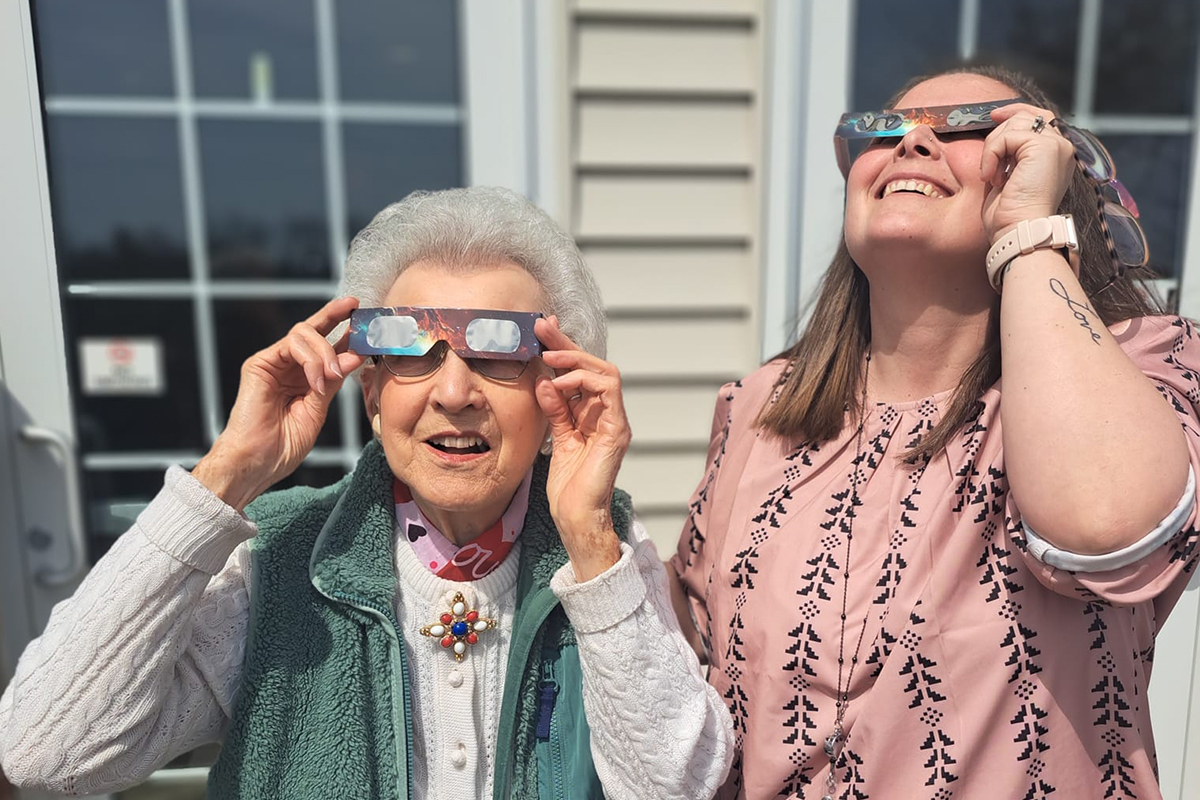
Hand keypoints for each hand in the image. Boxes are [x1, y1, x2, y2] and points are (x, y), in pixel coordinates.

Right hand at [192, 297, 365, 510]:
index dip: (343, 326)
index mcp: (304, 377)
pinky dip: (310, 360)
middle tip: (357, 319)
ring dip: (325, 352)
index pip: (325, 344)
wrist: (258, 462)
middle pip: (313, 329)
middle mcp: (288, 366)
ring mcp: (273, 363)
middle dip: (336, 317)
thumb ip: (334, 381)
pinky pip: (289, 345)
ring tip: (332, 375)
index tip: (361, 311)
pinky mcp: (259, 364)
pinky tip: (316, 381)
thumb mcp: (319, 409)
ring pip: (304, 333)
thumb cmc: (285, 445)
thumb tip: (356, 356)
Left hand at [534, 316, 630, 580]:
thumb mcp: (555, 436)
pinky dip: (584, 381)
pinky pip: (609, 391)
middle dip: (566, 344)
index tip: (541, 330)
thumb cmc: (567, 485)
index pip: (579, 373)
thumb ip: (553, 409)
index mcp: (591, 414)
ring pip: (605, 371)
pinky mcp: (617, 430)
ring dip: (575, 360)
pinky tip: (559, 383)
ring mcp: (614, 421)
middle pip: (593, 366)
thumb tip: (543, 381)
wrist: (576, 516)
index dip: (562, 349)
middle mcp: (607, 413)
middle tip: (541, 328)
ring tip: (548, 358)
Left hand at [979, 103, 1078, 244]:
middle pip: (1025, 116)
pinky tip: (993, 178)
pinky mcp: (1045, 147)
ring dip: (994, 148)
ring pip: (1015, 123)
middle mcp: (1061, 146)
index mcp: (1055, 154)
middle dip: (999, 134)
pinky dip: (992, 154)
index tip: (993, 116)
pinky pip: (1007, 136)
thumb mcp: (1009, 175)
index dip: (1015, 111)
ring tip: (993, 175)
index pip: (1039, 117)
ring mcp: (1056, 145)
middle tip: (989, 165)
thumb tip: (998, 129)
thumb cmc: (1011, 214)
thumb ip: (1010, 152)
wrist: (1019, 231)